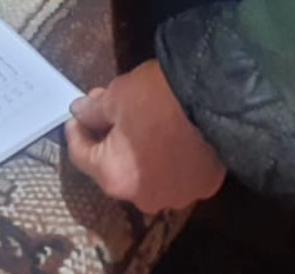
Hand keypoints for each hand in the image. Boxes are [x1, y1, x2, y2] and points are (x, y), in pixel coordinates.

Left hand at [65, 60, 226, 214]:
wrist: (218, 100)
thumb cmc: (158, 99)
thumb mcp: (116, 97)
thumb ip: (93, 111)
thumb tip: (80, 114)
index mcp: (114, 177)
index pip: (80, 155)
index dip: (76, 130)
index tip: (79, 112)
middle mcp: (142, 197)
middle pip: (114, 166)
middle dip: (109, 137)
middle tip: (110, 107)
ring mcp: (177, 195)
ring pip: (147, 173)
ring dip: (139, 150)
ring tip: (145, 121)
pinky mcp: (204, 186)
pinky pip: (177, 173)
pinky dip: (169, 157)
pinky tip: (173, 134)